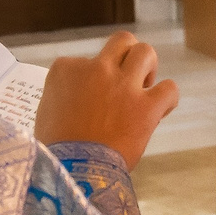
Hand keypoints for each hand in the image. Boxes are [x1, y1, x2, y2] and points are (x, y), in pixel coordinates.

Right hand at [34, 32, 177, 168]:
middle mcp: (96, 69)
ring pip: (145, 52)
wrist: (73, 172)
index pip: (82, 62)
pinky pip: (169, 88)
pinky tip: (160, 108)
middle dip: (126, 55)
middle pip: (120, 42)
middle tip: (126, 76)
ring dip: (148, 67)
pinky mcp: (146, 105)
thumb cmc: (55, 150)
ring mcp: (123, 85)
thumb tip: (76, 101)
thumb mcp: (46, 113)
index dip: (90, 80)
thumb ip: (62, 97)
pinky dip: (167, 98)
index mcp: (66, 70)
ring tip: (144, 85)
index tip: (90, 99)